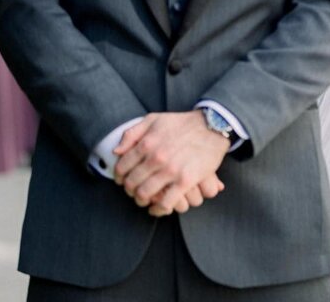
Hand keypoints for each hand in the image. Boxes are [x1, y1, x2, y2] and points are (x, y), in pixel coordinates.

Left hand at [113, 112, 229, 215]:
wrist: (212, 126)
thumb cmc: (182, 123)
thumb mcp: (154, 119)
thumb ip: (132, 133)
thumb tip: (117, 152)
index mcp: (146, 143)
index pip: (122, 167)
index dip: (119, 176)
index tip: (123, 180)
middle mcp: (156, 158)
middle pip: (132, 183)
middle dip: (129, 190)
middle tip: (133, 191)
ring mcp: (171, 170)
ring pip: (145, 194)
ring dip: (141, 200)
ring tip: (144, 199)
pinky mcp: (186, 180)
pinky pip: (166, 203)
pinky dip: (158, 209)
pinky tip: (158, 208)